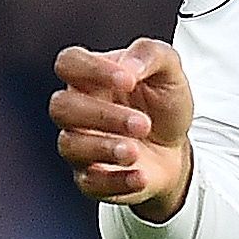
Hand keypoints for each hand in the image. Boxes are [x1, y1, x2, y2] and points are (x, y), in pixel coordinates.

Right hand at [52, 41, 195, 218]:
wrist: (176, 149)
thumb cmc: (163, 105)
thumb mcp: (170, 72)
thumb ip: (151, 55)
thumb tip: (128, 66)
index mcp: (91, 78)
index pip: (69, 63)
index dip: (92, 69)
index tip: (128, 80)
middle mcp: (78, 110)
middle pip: (62, 106)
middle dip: (102, 114)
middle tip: (142, 123)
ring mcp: (80, 145)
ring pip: (70, 145)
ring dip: (104, 147)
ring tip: (136, 150)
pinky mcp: (91, 178)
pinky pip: (90, 183)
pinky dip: (116, 180)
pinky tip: (141, 174)